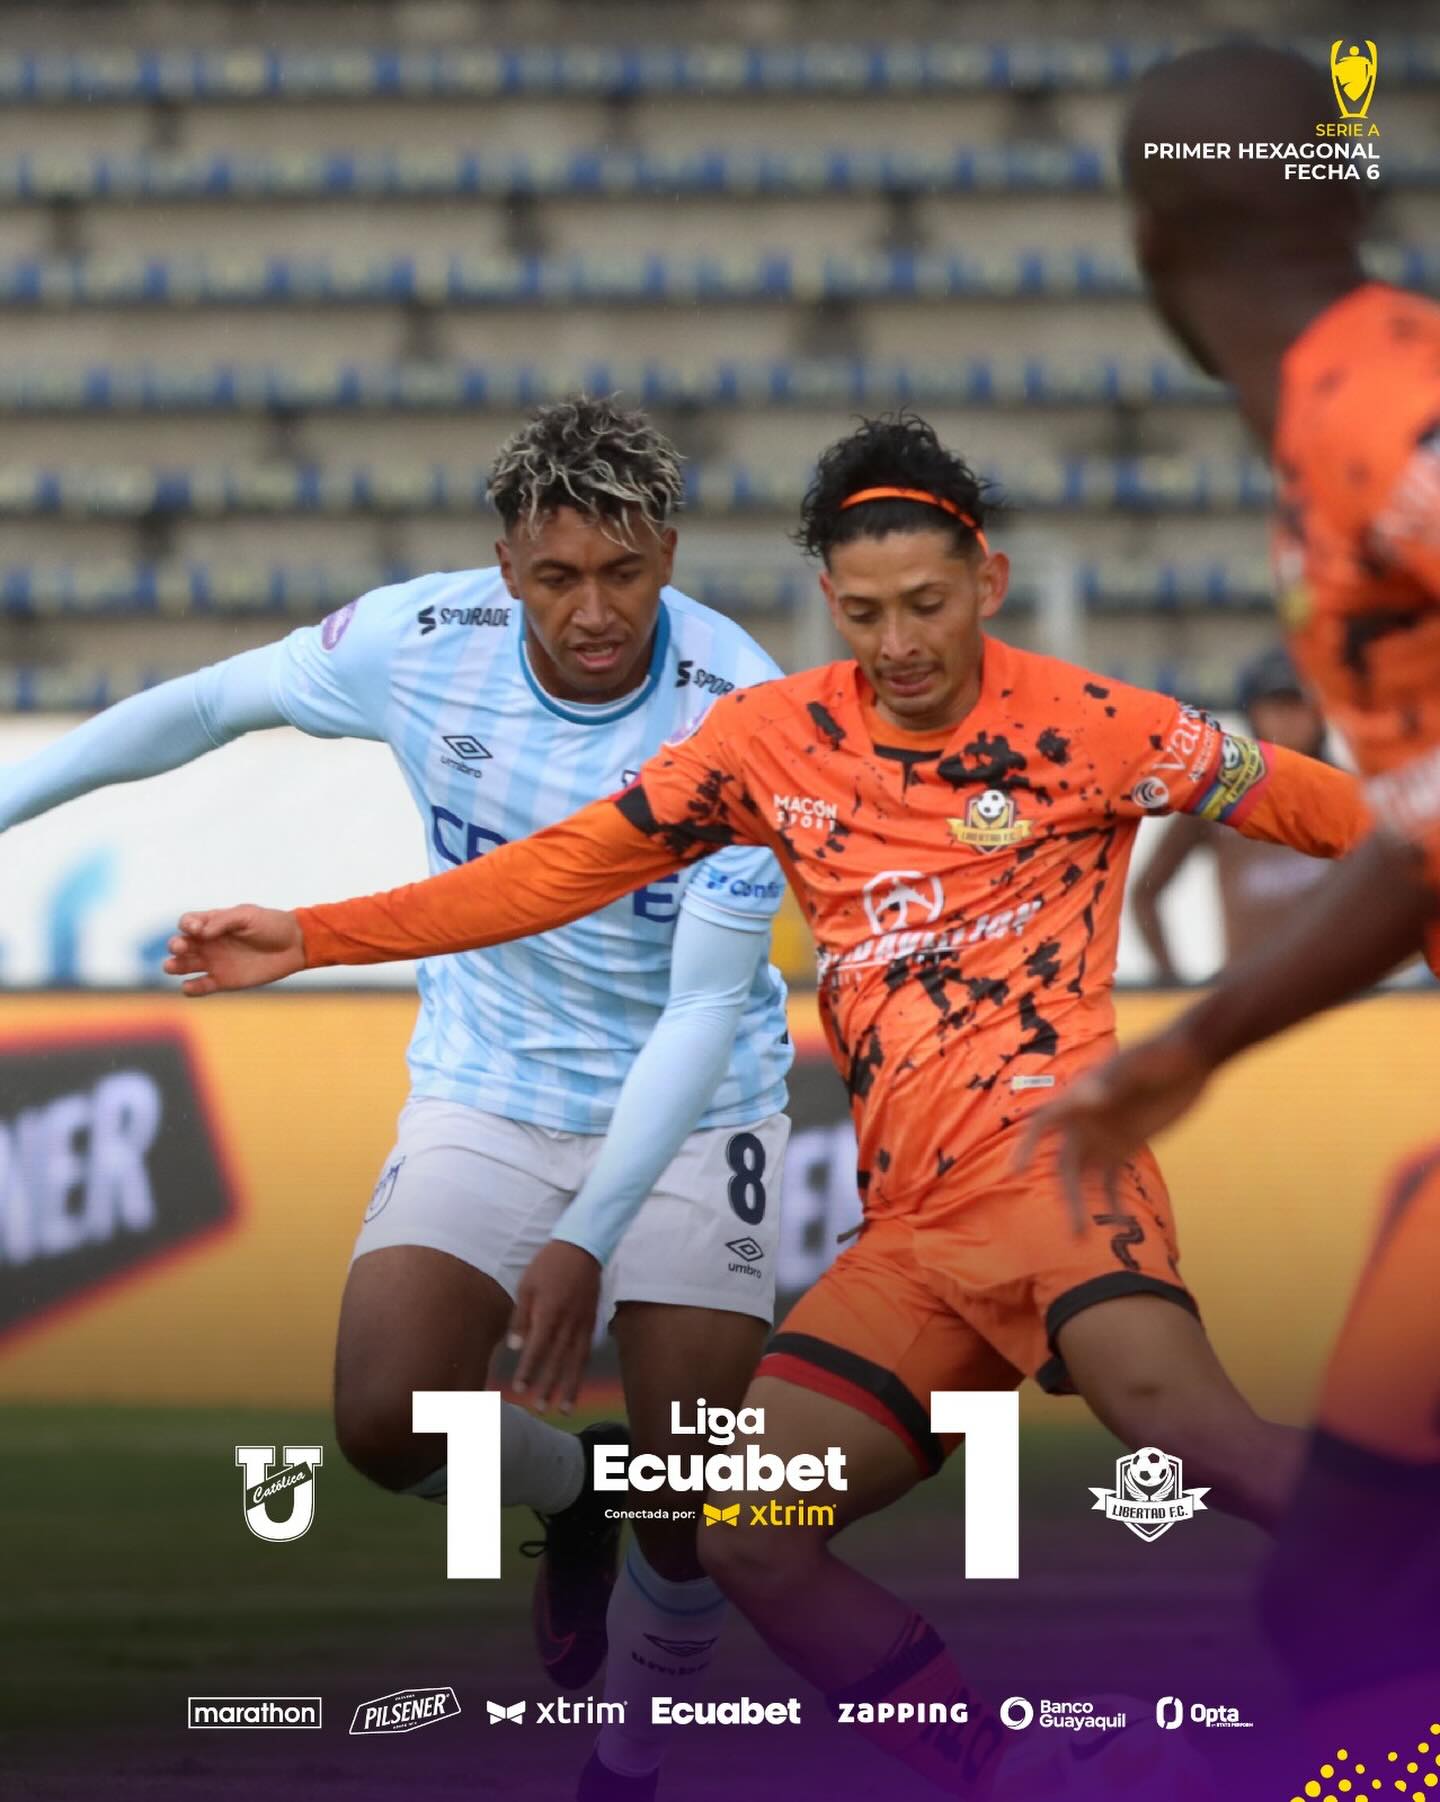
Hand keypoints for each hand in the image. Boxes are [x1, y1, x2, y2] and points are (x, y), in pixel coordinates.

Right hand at [163, 906, 306, 994]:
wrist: (294, 945)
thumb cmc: (271, 925)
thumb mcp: (247, 915)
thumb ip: (223, 921)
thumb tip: (200, 933)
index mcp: (213, 923)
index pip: (187, 923)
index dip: (186, 925)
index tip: (197, 929)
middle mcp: (209, 943)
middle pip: (180, 944)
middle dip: (175, 946)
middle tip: (181, 947)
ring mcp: (214, 962)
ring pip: (183, 965)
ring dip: (174, 966)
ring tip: (173, 966)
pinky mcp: (223, 981)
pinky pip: (200, 987)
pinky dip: (190, 988)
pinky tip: (189, 986)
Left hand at [507, 1240, 602, 1414]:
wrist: (583, 1247)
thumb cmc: (548, 1265)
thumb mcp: (526, 1285)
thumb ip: (521, 1317)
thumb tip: (515, 1347)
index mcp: (549, 1312)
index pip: (537, 1348)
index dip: (528, 1369)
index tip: (519, 1388)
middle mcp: (568, 1322)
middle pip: (557, 1360)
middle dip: (548, 1386)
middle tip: (538, 1408)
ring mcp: (583, 1323)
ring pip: (576, 1361)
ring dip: (569, 1387)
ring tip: (564, 1409)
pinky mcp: (592, 1321)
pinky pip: (587, 1351)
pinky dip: (582, 1370)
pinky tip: (576, 1384)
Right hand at [1019, 1028, 1214, 1229]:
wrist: (1189, 1057)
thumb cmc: (1158, 1053)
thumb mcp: (1135, 1066)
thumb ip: (1111, 1081)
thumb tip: (1090, 1099)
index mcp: (1078, 1099)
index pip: (1043, 1124)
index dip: (1026, 1145)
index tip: (1016, 1170)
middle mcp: (1084, 1122)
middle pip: (1064, 1164)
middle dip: (1066, 1196)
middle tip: (1075, 1232)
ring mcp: (1104, 1136)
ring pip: (1084, 1178)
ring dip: (1082, 1206)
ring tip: (1083, 1240)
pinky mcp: (1127, 1146)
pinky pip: (1112, 1179)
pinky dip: (1113, 1202)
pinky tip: (1120, 1225)